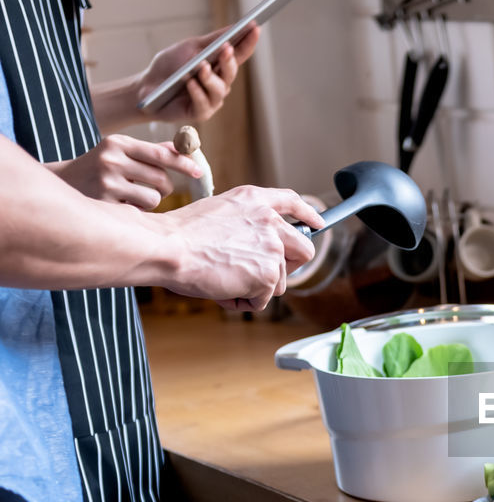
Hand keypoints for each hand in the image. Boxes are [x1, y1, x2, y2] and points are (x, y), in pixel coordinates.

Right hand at [48, 134, 202, 209]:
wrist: (64, 182)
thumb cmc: (103, 165)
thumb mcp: (123, 151)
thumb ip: (154, 150)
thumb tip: (187, 146)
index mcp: (119, 143)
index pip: (162, 154)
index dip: (184, 164)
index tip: (199, 172)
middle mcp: (111, 160)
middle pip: (162, 179)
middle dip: (165, 186)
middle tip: (153, 185)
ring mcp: (107, 183)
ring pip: (154, 198)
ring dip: (152, 200)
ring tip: (133, 194)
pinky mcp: (105, 204)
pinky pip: (140, 212)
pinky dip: (138, 210)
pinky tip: (122, 203)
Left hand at [137, 24, 259, 122]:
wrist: (147, 87)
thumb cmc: (170, 67)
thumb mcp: (191, 48)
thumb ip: (212, 40)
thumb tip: (234, 27)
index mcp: (219, 66)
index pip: (238, 54)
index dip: (248, 42)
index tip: (255, 28)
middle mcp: (219, 83)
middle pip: (230, 73)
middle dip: (229, 61)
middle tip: (226, 49)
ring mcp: (212, 99)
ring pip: (219, 89)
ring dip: (210, 78)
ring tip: (200, 68)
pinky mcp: (200, 113)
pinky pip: (203, 103)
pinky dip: (196, 92)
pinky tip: (190, 83)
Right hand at [159, 186, 323, 310]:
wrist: (167, 248)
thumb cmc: (181, 235)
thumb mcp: (219, 213)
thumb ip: (247, 224)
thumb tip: (260, 247)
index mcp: (255, 200)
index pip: (293, 202)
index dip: (308, 215)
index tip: (318, 224)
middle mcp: (270, 221)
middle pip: (303, 250)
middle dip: (287, 267)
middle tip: (260, 275)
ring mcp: (273, 248)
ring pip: (279, 282)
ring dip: (255, 287)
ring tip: (223, 278)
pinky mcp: (268, 275)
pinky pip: (263, 300)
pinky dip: (243, 301)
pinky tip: (222, 288)